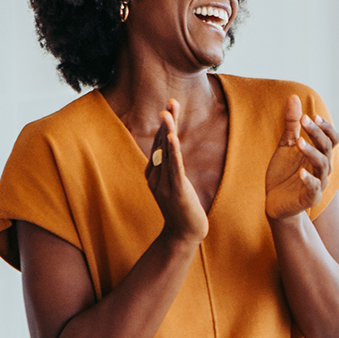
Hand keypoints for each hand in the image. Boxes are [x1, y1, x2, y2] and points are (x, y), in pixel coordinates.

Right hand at [147, 99, 209, 243]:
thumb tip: (172, 147)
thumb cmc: (183, 209)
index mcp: (154, 174)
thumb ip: (172, 167)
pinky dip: (174, 152)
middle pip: (161, 144)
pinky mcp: (176, 191)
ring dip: (167, 131)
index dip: (166, 125)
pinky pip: (174, 168)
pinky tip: (173, 138)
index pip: (160, 144)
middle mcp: (155, 177)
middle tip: (170, 102)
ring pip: (166, 153)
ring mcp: (164, 184)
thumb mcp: (176, 184)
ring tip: (168, 113)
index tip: (171, 105)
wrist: (184, 235)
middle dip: (167, 123)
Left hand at [264, 94, 335, 221]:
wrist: (275, 203)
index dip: (325, 127)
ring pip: (322, 165)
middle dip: (316, 132)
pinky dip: (308, 179)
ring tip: (298, 142)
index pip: (331, 138)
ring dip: (311, 152)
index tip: (312, 115)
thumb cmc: (284, 173)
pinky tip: (301, 172)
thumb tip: (294, 97)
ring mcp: (318, 182)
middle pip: (327, 147)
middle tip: (304, 119)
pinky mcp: (309, 197)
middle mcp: (322, 167)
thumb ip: (291, 124)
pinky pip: (313, 188)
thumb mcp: (285, 145)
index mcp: (319, 154)